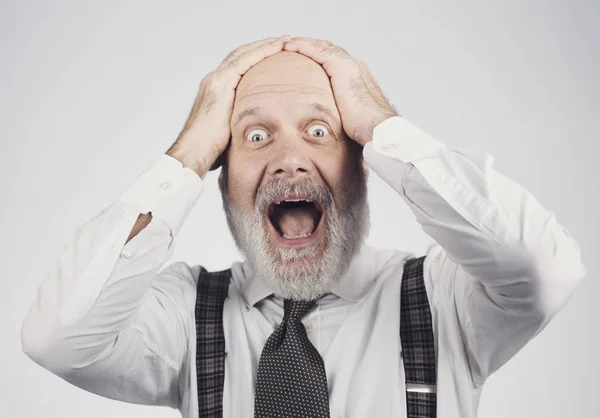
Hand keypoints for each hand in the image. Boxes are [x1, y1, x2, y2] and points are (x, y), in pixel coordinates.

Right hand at [167, 36, 290, 177]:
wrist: (194, 151)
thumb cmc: (211, 149)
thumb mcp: (231, 131)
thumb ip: (242, 123)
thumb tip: (257, 133)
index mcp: (217, 90)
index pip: (239, 66)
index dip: (257, 58)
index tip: (275, 55)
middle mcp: (214, 80)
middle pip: (241, 55)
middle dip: (262, 47)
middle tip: (284, 42)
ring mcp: (216, 80)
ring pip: (244, 53)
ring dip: (266, 45)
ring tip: (285, 40)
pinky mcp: (220, 83)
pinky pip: (245, 61)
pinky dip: (262, 52)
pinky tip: (277, 47)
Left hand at [283, 37, 397, 145]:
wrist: (378, 127)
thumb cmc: (365, 129)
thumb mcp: (348, 118)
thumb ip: (338, 113)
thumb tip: (326, 125)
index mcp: (356, 77)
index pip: (333, 61)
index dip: (317, 56)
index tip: (302, 58)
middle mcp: (354, 66)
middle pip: (327, 49)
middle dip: (309, 46)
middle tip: (291, 45)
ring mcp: (349, 64)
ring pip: (321, 46)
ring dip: (303, 43)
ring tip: (287, 42)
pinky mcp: (341, 67)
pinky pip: (317, 51)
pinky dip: (303, 46)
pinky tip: (290, 46)